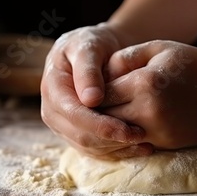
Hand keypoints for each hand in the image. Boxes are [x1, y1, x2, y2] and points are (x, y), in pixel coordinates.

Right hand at [40, 23, 153, 158]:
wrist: (93, 52)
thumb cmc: (92, 44)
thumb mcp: (89, 46)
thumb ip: (88, 70)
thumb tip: (90, 100)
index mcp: (52, 88)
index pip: (74, 114)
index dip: (99, 125)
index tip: (126, 128)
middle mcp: (52, 110)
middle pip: (80, 136)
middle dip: (110, 139)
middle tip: (141, 135)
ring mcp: (62, 125)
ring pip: (87, 147)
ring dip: (116, 148)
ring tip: (144, 142)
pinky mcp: (75, 134)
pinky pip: (94, 151)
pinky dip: (116, 152)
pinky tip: (139, 147)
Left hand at [101, 40, 196, 149]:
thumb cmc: (192, 64)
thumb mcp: (158, 48)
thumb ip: (124, 57)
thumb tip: (99, 75)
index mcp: (144, 83)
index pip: (100, 94)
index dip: (92, 92)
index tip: (90, 89)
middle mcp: (148, 111)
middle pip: (104, 118)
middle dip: (96, 112)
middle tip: (91, 106)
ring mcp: (158, 132)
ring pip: (117, 136)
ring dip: (108, 128)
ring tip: (106, 116)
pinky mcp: (166, 144)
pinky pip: (134, 144)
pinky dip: (125, 137)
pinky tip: (124, 125)